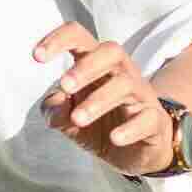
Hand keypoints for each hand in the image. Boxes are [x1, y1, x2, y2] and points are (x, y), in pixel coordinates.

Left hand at [34, 21, 188, 178]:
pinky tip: (114, 138)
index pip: (80, 37)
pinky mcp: (155, 122)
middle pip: (112, 51)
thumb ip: (55, 111)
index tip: (36, 57)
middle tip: (64, 85)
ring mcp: (141, 96)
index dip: (57, 39)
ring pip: (126, 85)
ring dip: (98, 100)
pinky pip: (147, 118)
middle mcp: (122, 74)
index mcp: (96, 66)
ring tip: (77, 119)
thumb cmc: (99, 126)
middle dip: (87, 66)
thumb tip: (56, 103)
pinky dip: (130, 128)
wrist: (135, 153)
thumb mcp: (69, 121)